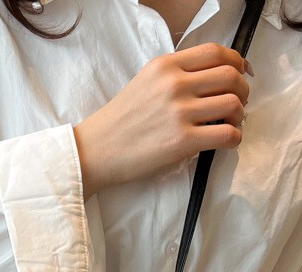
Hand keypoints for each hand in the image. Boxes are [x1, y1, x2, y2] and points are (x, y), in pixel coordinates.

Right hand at [73, 43, 251, 198]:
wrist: (95, 151)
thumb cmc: (118, 123)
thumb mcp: (144, 83)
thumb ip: (175, 76)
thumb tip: (210, 80)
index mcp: (165, 66)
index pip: (216, 52)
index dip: (237, 62)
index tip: (241, 74)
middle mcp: (175, 84)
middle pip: (231, 76)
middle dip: (243, 90)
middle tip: (237, 104)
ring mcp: (180, 113)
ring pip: (234, 104)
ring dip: (239, 116)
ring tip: (228, 124)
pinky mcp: (183, 141)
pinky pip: (228, 135)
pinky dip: (234, 139)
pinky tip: (225, 142)